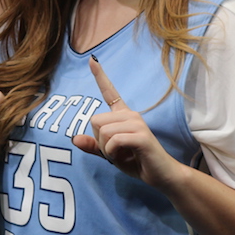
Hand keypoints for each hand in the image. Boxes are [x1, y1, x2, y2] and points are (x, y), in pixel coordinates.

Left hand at [70, 56, 180, 186]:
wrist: (161, 175)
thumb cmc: (137, 162)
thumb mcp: (110, 154)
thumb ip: (94, 146)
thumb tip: (74, 138)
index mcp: (123, 116)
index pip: (110, 93)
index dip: (100, 76)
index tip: (92, 59)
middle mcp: (131, 114)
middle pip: (95, 121)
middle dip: (99, 141)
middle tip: (116, 151)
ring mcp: (137, 123)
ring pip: (102, 131)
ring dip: (106, 149)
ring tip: (122, 155)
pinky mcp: (141, 135)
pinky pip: (113, 140)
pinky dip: (112, 153)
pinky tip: (124, 157)